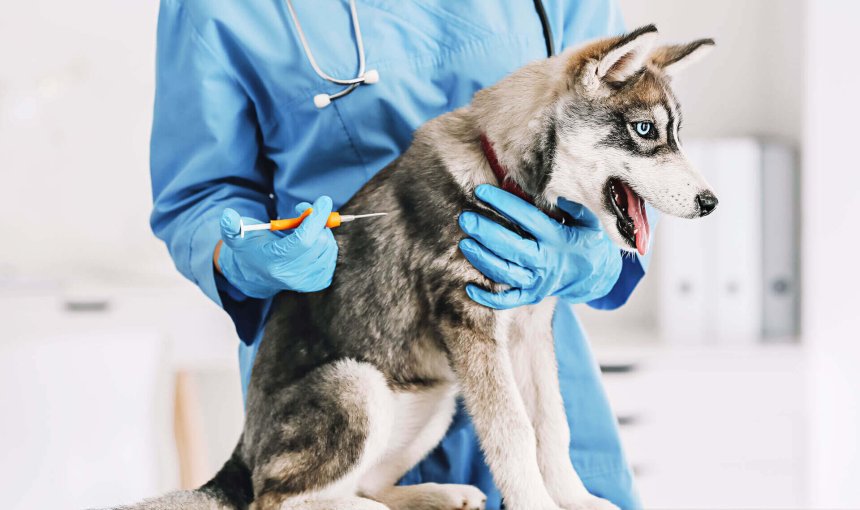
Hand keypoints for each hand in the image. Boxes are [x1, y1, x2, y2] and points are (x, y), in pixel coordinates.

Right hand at [216, 196, 338, 298]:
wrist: (256, 272)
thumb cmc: (250, 248)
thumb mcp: (236, 236)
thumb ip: (231, 226)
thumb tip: (228, 216)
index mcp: (274, 263)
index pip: (304, 240)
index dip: (316, 219)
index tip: (323, 201)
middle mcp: (293, 276)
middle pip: (320, 242)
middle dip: (317, 221)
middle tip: (303, 212)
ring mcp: (308, 281)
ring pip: (329, 247)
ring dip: (321, 231)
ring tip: (305, 227)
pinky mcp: (319, 281)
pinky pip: (332, 256)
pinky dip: (325, 243)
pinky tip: (312, 240)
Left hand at [458, 185, 621, 308]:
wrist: (595, 277)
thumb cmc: (587, 243)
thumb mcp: (591, 223)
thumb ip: (576, 208)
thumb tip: (558, 197)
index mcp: (557, 239)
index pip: (528, 218)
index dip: (504, 204)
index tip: (482, 192)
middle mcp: (545, 262)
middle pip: (511, 247)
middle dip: (486, 233)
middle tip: (466, 219)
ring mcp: (537, 282)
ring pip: (505, 273)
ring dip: (482, 259)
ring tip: (464, 243)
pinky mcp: (530, 296)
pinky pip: (507, 301)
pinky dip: (488, 298)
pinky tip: (469, 287)